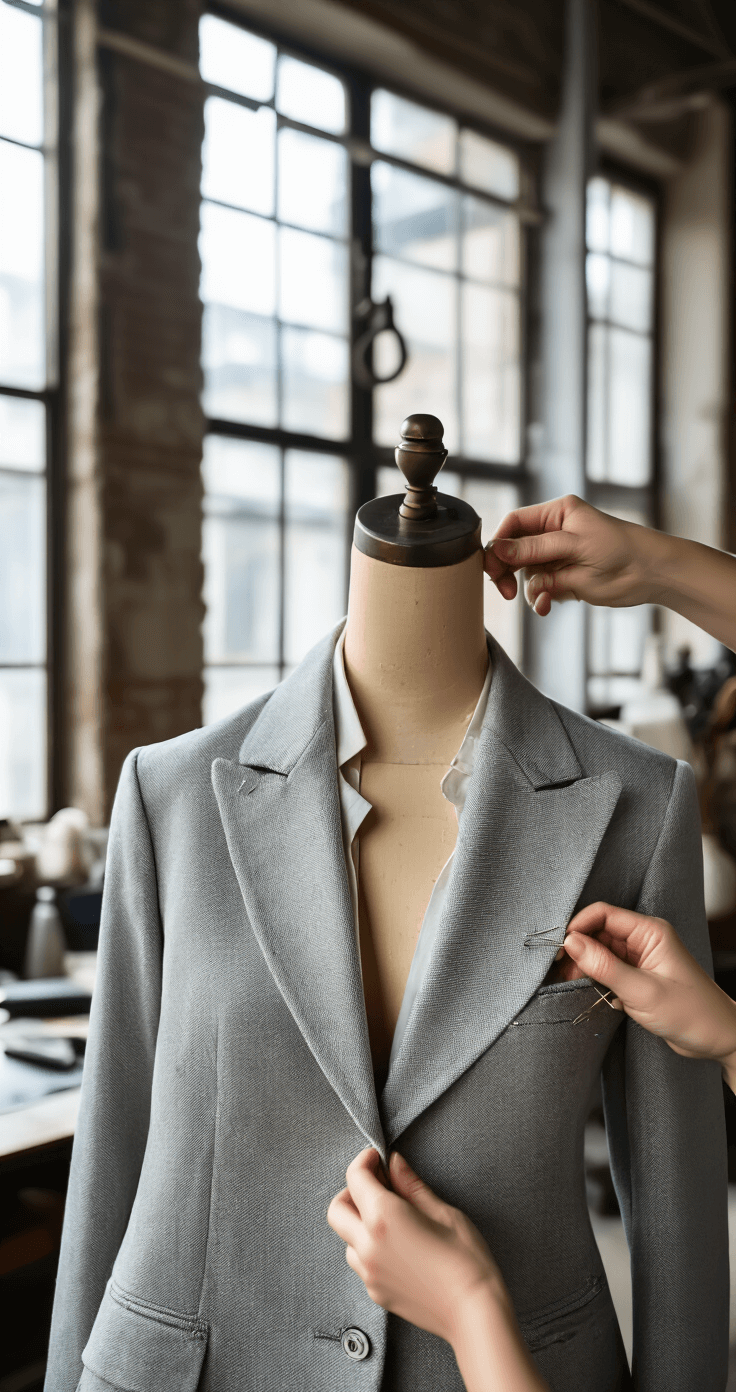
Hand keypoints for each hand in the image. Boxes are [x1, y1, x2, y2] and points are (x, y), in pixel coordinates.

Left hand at [327, 1146, 502, 1346]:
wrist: (474, 1312)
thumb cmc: (465, 1259)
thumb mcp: (443, 1211)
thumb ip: (411, 1185)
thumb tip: (394, 1163)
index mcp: (384, 1218)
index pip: (355, 1178)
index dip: (365, 1161)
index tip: (378, 1157)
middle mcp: (368, 1245)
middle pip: (336, 1209)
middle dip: (351, 1191)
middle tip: (378, 1185)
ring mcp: (369, 1272)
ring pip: (347, 1238)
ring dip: (359, 1223)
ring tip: (391, 1219)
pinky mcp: (375, 1292)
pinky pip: (361, 1263)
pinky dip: (370, 1248)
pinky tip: (397, 1247)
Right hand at [484, 495, 657, 615]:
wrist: (651, 574)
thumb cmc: (620, 550)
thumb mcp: (573, 546)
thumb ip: (534, 549)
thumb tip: (497, 549)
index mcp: (556, 513)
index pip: (514, 523)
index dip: (499, 543)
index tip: (492, 566)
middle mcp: (553, 533)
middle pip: (514, 550)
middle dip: (508, 571)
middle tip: (505, 591)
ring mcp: (558, 557)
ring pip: (525, 574)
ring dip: (529, 589)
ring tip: (544, 599)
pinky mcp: (564, 579)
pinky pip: (540, 590)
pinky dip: (540, 599)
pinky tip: (548, 605)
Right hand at [563, 902, 735, 1067]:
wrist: (718, 1039)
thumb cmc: (691, 1013)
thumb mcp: (643, 991)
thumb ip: (605, 966)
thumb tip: (571, 943)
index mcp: (650, 932)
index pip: (603, 914)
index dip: (577, 927)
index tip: (559, 949)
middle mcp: (644, 940)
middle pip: (598, 932)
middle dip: (577, 950)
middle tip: (561, 972)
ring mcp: (641, 958)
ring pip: (601, 952)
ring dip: (584, 966)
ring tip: (571, 984)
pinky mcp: (638, 976)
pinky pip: (608, 969)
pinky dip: (596, 979)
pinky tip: (590, 992)